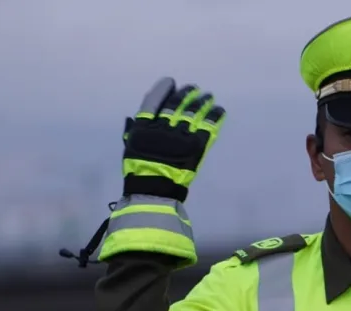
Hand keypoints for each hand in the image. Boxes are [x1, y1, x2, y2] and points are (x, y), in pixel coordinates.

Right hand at [122, 77, 225, 202]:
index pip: (154, 101)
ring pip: (193, 112)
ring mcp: (181, 135)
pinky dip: (214, 117)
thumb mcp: (131, 145)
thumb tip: (135, 117)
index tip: (171, 82)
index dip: (163, 89)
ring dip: (202, 102)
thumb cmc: (139, 169)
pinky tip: (220, 109)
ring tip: (209, 96)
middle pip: (177, 104)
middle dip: (186, 94)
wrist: (154, 188)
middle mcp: (164, 126)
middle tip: (194, 88)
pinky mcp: (196, 145)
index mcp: (145, 126)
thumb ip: (135, 129)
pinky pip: (207, 126)